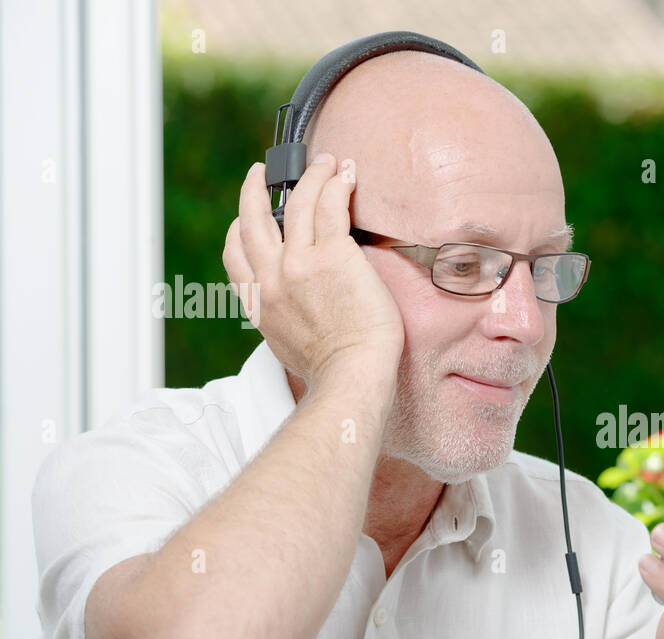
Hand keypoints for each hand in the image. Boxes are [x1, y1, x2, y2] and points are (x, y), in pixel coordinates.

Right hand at [222, 154, 404, 389]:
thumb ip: (283, 321)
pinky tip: (344, 173)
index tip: (244, 216)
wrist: (350, 374)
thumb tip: (294, 315)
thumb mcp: (286, 347)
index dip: (237, 228)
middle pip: (254, 220)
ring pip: (298, 203)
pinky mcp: (332, 255)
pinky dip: (335, 184)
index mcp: (258, 303)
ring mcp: (299, 263)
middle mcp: (271, 278)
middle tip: (261, 172)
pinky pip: (330, 206)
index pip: (234, 255)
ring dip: (309, 176)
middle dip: (255, 190)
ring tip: (322, 161)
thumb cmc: (332, 370)